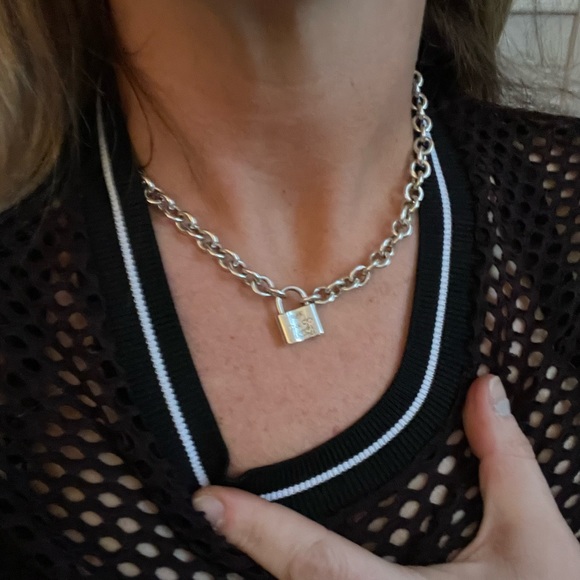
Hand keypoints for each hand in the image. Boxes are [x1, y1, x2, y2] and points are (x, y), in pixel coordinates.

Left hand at [192, 376, 579, 578]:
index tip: (209, 501)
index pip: (316, 562)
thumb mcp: (536, 540)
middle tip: (212, 509)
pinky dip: (304, 579)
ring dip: (275, 569)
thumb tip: (486, 389)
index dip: (260, 530)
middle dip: (255, 552)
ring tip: (237, 526)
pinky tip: (292, 559)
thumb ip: (506, 462)